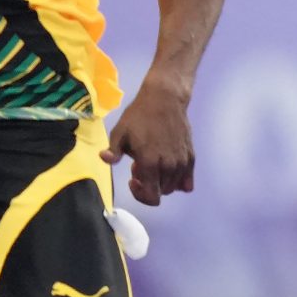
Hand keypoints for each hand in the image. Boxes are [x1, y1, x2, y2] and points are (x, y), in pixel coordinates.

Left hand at [105, 81, 195, 205]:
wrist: (165, 99)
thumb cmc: (139, 115)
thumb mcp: (119, 132)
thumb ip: (112, 151)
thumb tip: (105, 160)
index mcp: (150, 163)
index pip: (152, 197)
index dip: (140, 194)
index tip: (133, 180)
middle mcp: (169, 166)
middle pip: (161, 192)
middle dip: (149, 183)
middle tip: (141, 165)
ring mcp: (182, 162)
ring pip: (173, 187)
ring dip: (161, 180)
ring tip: (154, 162)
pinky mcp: (191, 157)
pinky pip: (188, 181)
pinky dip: (178, 180)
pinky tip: (169, 168)